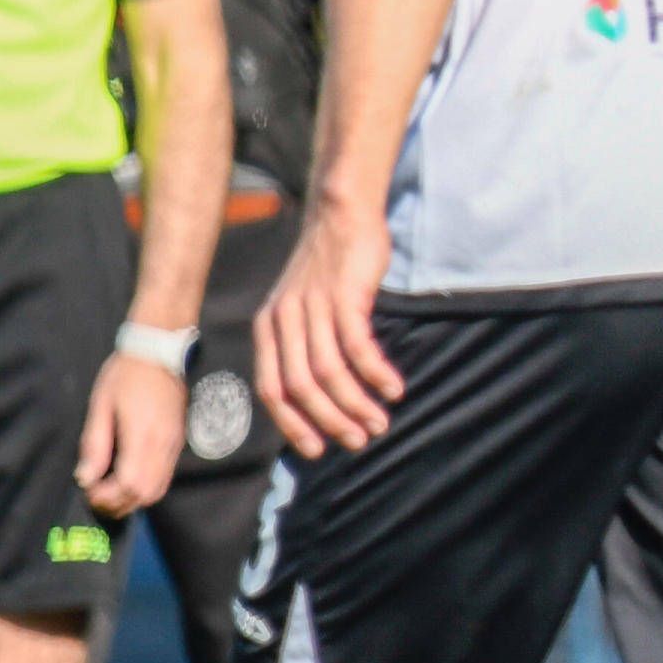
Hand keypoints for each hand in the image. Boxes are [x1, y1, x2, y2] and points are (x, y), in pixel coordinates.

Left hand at [77, 350, 188, 515]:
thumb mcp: (100, 405)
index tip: (88, 490)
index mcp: (142, 435)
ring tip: (111, 492)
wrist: (158, 353)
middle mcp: (163, 444)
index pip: (129, 483)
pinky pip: (166, 477)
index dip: (107, 496)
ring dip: (133, 499)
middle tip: (96, 496)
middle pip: (146, 493)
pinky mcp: (178, 442)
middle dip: (119, 503)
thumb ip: (94, 444)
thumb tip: (85, 478)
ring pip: (158, 489)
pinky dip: (146, 487)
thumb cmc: (125, 376)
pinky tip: (129, 479)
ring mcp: (174, 444)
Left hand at [256, 198, 405, 457]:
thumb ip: (301, 341)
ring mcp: (312, 307)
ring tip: (380, 421)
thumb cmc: (328, 263)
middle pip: (301, 387)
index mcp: (268, 326)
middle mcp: (284, 320)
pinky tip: (393, 388)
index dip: (293, 424)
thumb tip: (318, 392)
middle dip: (330, 420)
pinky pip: (358, 345)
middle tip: (359, 440)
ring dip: (356, 403)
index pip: (272, 389)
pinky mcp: (344, 295)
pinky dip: (376, 373)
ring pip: (329, 372)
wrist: (341, 212)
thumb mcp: (301, 304)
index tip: (318, 449)